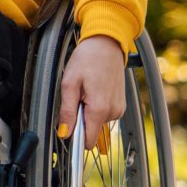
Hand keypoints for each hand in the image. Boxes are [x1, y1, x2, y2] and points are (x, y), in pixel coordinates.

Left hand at [55, 35, 127, 153]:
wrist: (106, 46)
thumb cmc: (87, 59)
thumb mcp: (69, 84)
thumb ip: (67, 111)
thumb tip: (64, 133)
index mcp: (100, 109)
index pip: (88, 141)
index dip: (75, 137)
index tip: (67, 129)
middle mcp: (113, 112)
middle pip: (91, 130)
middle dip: (80, 118)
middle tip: (77, 96)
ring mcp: (119, 109)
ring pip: (97, 122)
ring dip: (88, 110)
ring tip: (86, 90)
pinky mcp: (121, 105)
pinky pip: (104, 114)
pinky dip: (96, 106)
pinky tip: (94, 90)